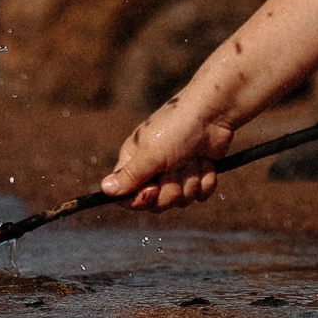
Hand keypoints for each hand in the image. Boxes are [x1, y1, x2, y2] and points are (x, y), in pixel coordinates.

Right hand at [97, 92, 237, 211]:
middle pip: (156, 204)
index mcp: (134, 162)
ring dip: (191, 180)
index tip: (153, 188)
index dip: (141, 199)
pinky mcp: (197, 175)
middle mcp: (153, 170)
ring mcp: (176, 173)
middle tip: (176, 167)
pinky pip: (200, 195)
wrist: (213, 113)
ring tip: (192, 158)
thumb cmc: (177, 127)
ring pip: (181, 201)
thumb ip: (130, 175)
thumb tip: (104, 190)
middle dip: (171, 188)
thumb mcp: (151, 152)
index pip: (128, 197)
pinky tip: (206, 161)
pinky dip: (206, 179)